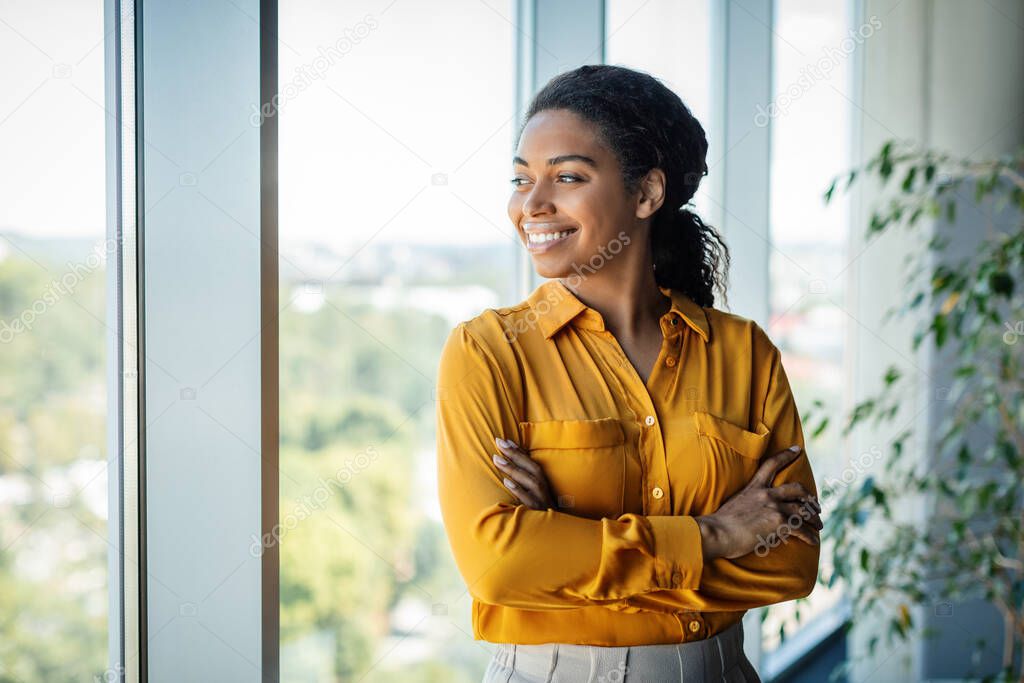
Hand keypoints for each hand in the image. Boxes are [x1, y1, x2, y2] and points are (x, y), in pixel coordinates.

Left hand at [492, 437, 556, 509]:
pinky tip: (507, 482)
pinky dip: (519, 490)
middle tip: (499, 443)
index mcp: (544, 484)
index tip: (505, 440)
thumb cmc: (539, 515)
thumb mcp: (534, 498)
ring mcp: (543, 501)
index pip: (532, 463)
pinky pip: (529, 500)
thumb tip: (506, 468)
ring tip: (498, 459)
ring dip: (514, 469)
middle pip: (532, 468)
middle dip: (515, 454)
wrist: (553, 536)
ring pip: (530, 481)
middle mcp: (545, 490)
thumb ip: (524, 483)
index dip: (519, 451)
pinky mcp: (539, 513)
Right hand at [696, 445, 821, 560]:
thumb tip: (758, 512)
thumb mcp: (735, 503)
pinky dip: (809, 536)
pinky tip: (813, 540)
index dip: (786, 455)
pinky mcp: (779, 522)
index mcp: (754, 487)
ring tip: (818, 526)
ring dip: (814, 519)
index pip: (771, 464)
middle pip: (797, 489)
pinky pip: (802, 529)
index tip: (797, 449)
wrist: (717, 533)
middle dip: (810, 498)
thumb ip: (750, 503)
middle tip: (816, 506)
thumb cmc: (720, 523)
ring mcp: (774, 507)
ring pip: (803, 510)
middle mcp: (766, 494)